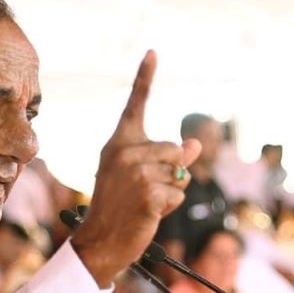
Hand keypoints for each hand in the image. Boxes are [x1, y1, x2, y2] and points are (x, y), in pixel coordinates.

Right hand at [71, 51, 201, 287]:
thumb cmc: (119, 209)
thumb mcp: (139, 178)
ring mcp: (135, 172)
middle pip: (175, 150)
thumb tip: (194, 144)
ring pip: (180, 173)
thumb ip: (165, 160)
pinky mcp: (148, 192)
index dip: (145, 77)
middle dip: (172, 173)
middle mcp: (124, 152)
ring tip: (144, 203)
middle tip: (143, 193)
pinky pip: (179, 194)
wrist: (99, 242)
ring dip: (171, 192)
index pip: (136, 105)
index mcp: (118, 143)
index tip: (153, 51)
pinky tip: (148, 214)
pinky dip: (170, 207)